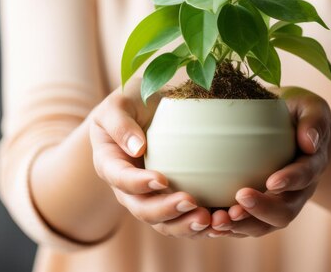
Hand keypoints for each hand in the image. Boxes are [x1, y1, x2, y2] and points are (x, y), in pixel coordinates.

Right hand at [89, 78, 212, 238]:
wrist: (149, 111)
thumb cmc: (130, 103)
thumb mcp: (118, 104)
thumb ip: (121, 124)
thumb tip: (137, 147)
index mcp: (111, 165)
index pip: (121, 179)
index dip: (139, 184)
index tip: (160, 179)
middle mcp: (128, 189)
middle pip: (143, 209)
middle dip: (166, 211)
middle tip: (191, 202)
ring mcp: (150, 198)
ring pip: (164, 224)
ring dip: (185, 225)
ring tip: (208, 219)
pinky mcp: (171, 201)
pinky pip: (184, 220)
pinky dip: (200, 226)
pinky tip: (220, 222)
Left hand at [209, 87, 330, 237]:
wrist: (287, 127)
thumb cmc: (296, 112)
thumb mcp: (310, 107)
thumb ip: (314, 120)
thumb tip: (310, 142)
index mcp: (311, 164)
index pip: (305, 176)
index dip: (291, 181)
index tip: (272, 181)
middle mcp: (297, 191)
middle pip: (286, 211)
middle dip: (263, 209)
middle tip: (240, 199)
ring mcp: (278, 203)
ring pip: (264, 225)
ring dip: (242, 225)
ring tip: (219, 220)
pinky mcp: (258, 209)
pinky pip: (245, 225)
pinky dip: (229, 228)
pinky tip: (209, 224)